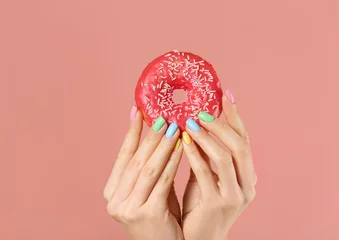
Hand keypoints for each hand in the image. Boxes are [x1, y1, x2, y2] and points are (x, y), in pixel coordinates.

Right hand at [104, 109, 183, 239]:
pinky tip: (182, 147)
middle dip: (150, 136)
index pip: (123, 156)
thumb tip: (158, 135)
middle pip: (136, 160)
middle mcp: (115, 200)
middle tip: (162, 116)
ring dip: (163, 145)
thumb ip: (149, 170)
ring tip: (174, 126)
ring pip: (149, 167)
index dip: (131, 133)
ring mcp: (128, 208)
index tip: (138, 111)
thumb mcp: (148, 192)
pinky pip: (163, 180)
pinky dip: (173, 161)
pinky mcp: (146, 213)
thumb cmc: (160, 219)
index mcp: (112, 192)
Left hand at [181, 91, 256, 239]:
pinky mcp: (218, 204)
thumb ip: (207, 155)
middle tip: (203, 110)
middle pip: (241, 145)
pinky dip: (195, 154)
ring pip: (226, 156)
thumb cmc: (201, 207)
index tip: (226, 95)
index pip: (244, 140)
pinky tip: (183, 142)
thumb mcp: (207, 178)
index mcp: (248, 176)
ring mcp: (236, 195)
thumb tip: (196, 125)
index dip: (235, 117)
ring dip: (207, 136)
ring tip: (190, 122)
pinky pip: (205, 172)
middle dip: (223, 124)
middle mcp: (248, 184)